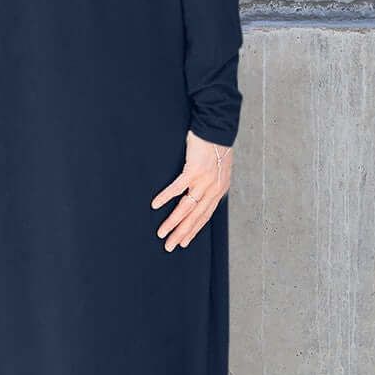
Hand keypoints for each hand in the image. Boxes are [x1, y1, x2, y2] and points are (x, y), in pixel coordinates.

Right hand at [150, 131, 232, 250]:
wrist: (218, 128)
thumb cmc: (216, 146)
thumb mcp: (218, 168)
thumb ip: (211, 182)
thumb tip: (200, 193)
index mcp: (219, 190)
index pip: (205, 216)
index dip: (193, 230)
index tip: (183, 242)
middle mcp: (213, 189)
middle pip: (195, 217)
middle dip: (182, 234)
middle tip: (170, 246)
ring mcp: (204, 181)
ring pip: (186, 208)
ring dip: (173, 222)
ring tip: (161, 233)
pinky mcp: (194, 170)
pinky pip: (177, 188)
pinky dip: (166, 197)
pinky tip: (156, 205)